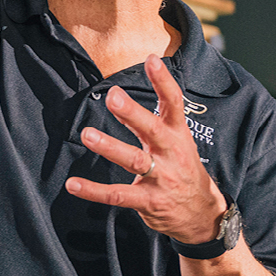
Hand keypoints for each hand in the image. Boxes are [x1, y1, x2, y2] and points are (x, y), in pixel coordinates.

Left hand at [67, 56, 229, 245]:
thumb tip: (148, 76)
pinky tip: (73, 184)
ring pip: (134, 160)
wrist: (202, 215)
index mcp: (178, 135)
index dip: (164, 82)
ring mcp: (161, 179)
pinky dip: (93, 191)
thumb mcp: (180, 140)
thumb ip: (162, 114)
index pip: (174, 104)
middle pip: (153, 130)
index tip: (152, 60)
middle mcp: (171, 154)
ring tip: (88, 134)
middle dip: (133, 113)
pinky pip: (117, 196)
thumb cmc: (183, 169)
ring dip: (110, 147)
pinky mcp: (148, 202)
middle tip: (113, 96)